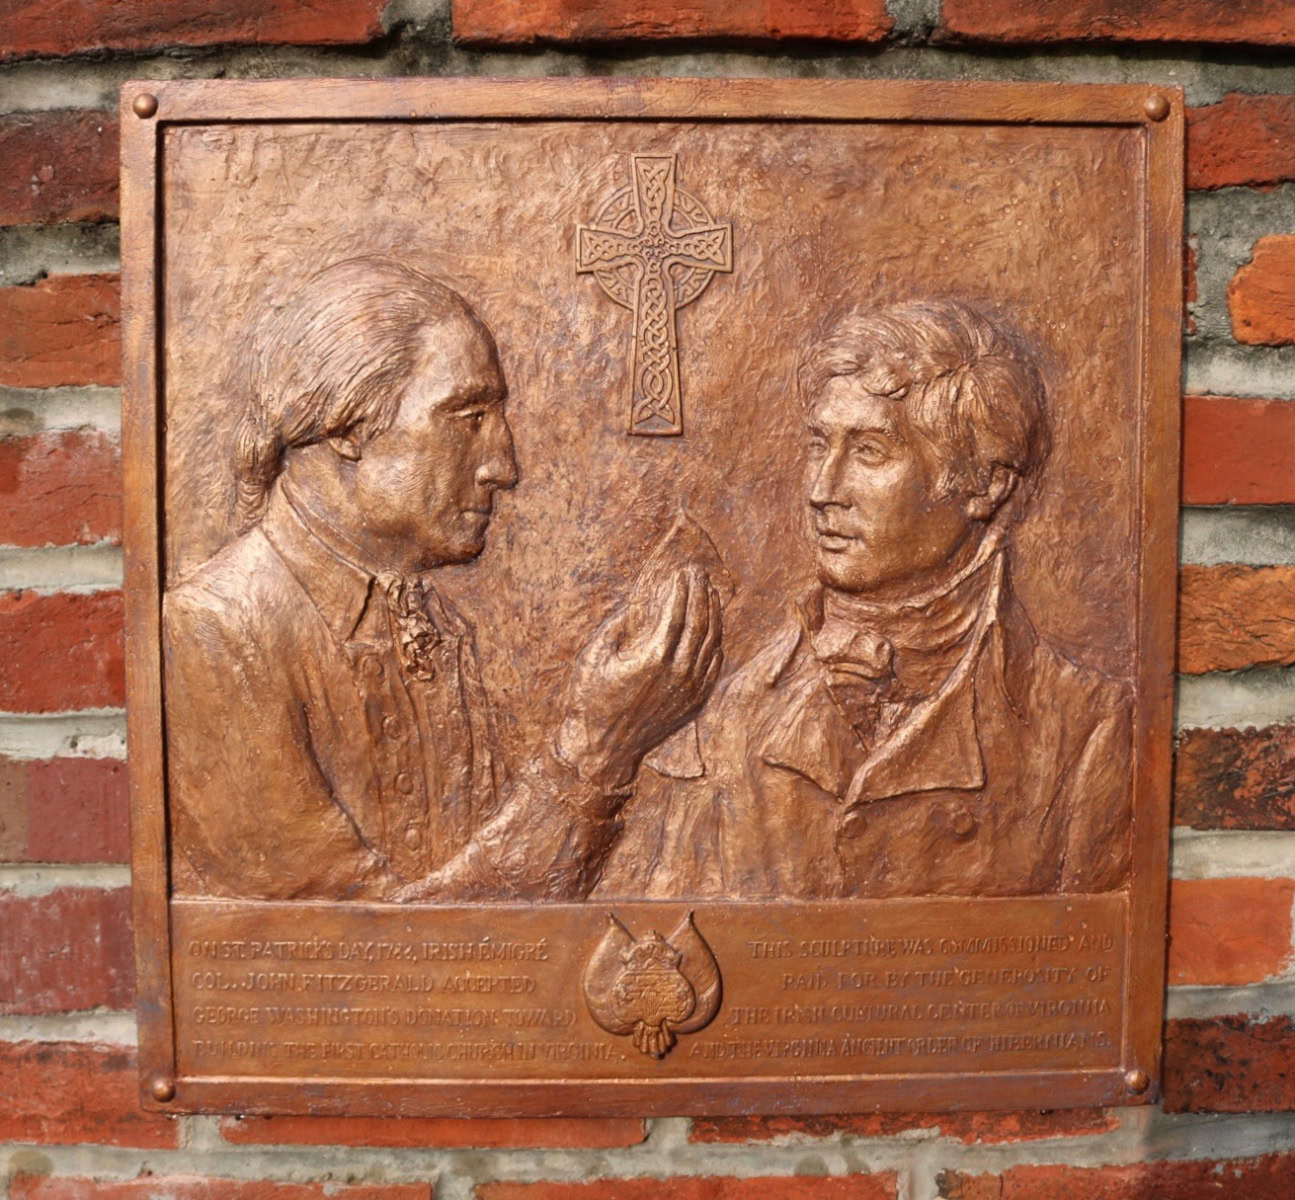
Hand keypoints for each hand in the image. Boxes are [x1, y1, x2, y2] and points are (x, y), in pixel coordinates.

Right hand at [556, 566, 722, 791]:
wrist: (602, 748)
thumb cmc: (591, 700)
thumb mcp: (594, 656)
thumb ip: (618, 626)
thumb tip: (639, 601)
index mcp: (653, 658)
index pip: (677, 614)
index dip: (682, 590)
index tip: (682, 572)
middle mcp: (678, 673)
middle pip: (699, 624)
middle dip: (700, 594)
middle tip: (699, 573)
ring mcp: (690, 689)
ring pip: (711, 643)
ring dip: (713, 613)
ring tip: (710, 591)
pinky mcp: (695, 702)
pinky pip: (714, 665)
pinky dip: (717, 641)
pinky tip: (714, 626)